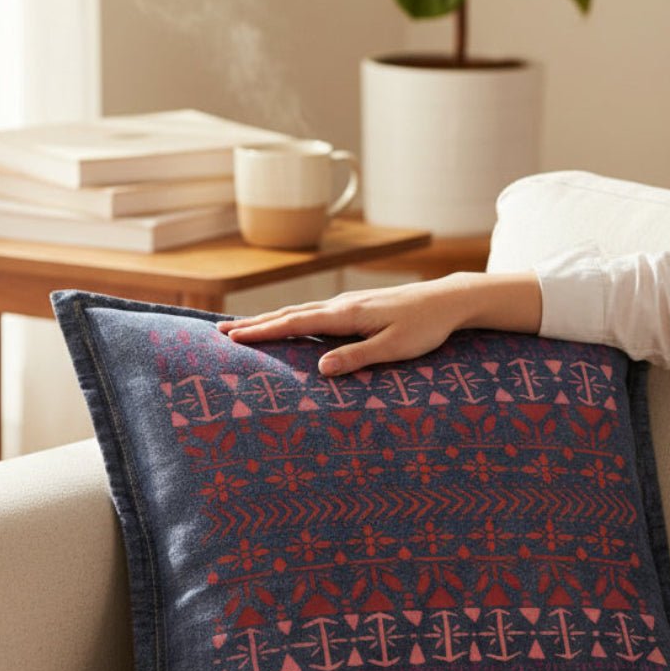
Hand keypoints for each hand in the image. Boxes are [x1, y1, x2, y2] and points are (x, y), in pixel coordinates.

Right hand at [217, 271, 541, 375]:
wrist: (447, 301)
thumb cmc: (425, 328)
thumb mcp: (394, 348)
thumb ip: (358, 358)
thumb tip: (320, 369)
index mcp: (346, 315)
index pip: (294, 324)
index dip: (263, 332)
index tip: (233, 337)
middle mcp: (341, 305)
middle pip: (289, 314)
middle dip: (255, 323)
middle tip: (221, 331)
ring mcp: (348, 304)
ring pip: (300, 311)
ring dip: (270, 319)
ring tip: (244, 327)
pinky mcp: (357, 307)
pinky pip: (314, 312)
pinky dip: (292, 317)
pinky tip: (287, 324)